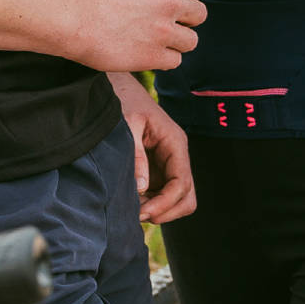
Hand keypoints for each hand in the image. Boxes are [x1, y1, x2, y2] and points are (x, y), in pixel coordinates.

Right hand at [67, 0, 206, 71]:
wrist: (71, 15)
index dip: (169, 0)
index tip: (155, 8)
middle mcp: (168, 1)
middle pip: (198, 14)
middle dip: (185, 20)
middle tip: (168, 26)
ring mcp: (164, 29)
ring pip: (191, 41)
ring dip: (177, 43)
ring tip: (158, 44)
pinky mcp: (154, 55)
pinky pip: (175, 61)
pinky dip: (164, 61)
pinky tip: (148, 56)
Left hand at [108, 73, 195, 222]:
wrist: (118, 89)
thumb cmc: (124, 102)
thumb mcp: (128, 124)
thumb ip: (135, 155)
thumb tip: (141, 188)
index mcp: (174, 142)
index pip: (182, 183)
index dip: (166, 203)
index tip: (143, 212)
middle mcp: (176, 155)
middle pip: (187, 197)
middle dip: (166, 211)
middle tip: (139, 214)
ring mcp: (168, 164)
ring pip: (177, 199)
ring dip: (159, 210)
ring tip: (133, 208)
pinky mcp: (156, 170)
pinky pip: (162, 195)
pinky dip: (150, 204)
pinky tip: (131, 201)